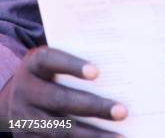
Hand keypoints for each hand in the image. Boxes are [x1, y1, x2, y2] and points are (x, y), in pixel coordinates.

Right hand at [0, 46, 126, 136]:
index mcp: (34, 63)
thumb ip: (77, 60)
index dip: (72, 66)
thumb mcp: (55, 60)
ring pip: (59, 129)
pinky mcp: (27, 137)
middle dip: (93, 107)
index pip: (51, 60)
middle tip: (122, 112)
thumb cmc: (49, 72)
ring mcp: (24, 117)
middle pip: (60, 99)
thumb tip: (114, 70)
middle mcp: (25, 90)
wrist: (17, 96)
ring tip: (118, 136)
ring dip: (91, 135)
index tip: (97, 72)